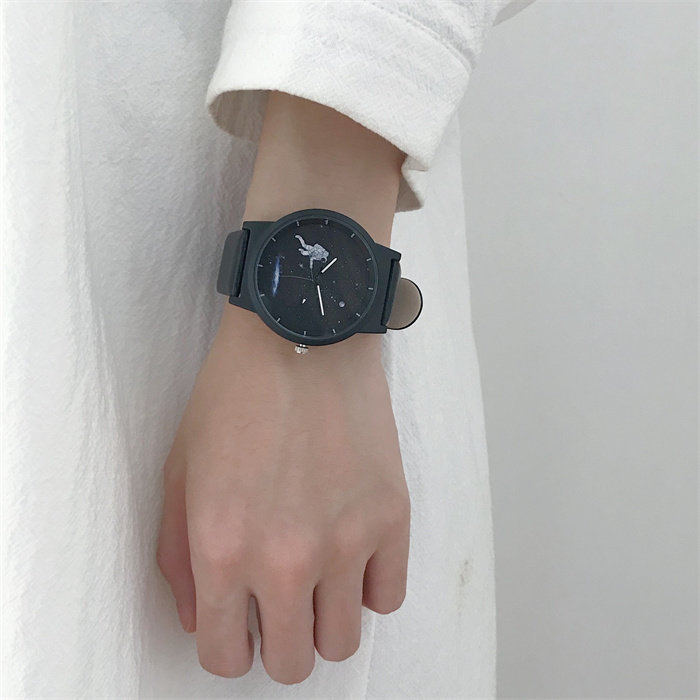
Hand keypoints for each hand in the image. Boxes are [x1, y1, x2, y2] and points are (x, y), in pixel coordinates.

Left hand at [156, 306, 409, 683]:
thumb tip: (201, 618)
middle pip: (292, 663)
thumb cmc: (236, 395)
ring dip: (325, 621)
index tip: (238, 625)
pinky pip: (388, 596)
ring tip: (318, 579)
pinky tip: (353, 552)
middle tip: (278, 604)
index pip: (226, 656)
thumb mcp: (180, 471)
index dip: (229, 647)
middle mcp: (286, 558)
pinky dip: (368, 586)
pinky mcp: (392, 517)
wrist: (302, 337)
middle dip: (279, 643)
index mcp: (223, 548)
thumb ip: (178, 559)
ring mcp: (347, 540)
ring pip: (343, 642)